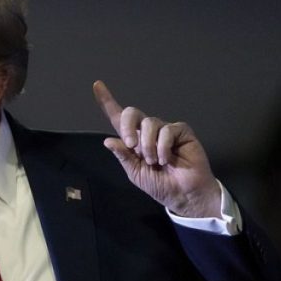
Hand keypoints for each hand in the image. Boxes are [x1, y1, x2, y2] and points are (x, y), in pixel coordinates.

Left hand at [93, 80, 220, 217]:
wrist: (182, 194)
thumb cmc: (160, 185)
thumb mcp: (135, 173)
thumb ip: (123, 156)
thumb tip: (108, 140)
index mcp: (133, 141)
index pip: (118, 118)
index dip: (108, 102)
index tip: (97, 85)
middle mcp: (148, 131)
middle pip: (132, 113)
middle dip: (128, 127)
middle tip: (131, 146)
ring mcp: (164, 129)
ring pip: (150, 123)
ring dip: (149, 146)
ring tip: (155, 162)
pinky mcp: (181, 131)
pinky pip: (167, 130)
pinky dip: (163, 147)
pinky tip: (167, 159)